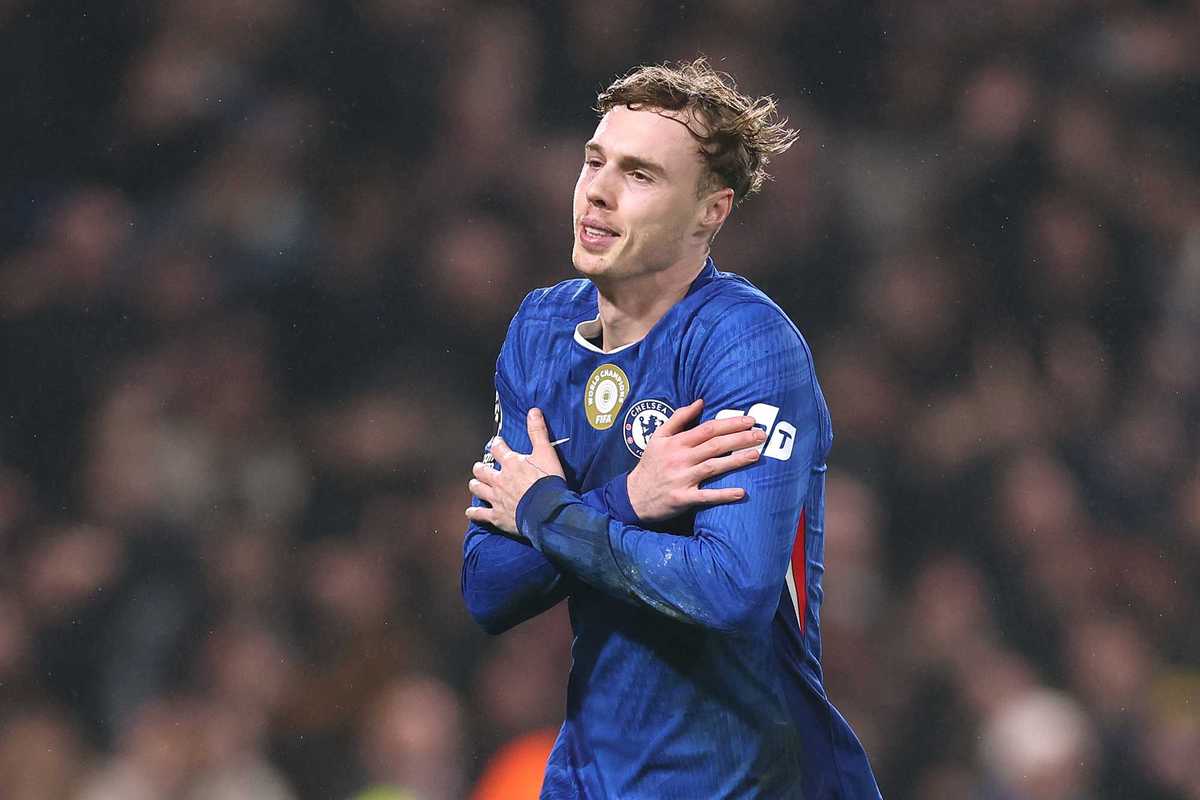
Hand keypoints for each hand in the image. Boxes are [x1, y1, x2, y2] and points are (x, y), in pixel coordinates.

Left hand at [465, 408, 565, 534]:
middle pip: (482, 470)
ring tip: (476, 483)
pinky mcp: (497, 516)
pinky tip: (471, 512)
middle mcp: (499, 479)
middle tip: (481, 467)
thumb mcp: (546, 453)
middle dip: (480, 467)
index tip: (496, 443)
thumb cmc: (547, 481)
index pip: (497, 448)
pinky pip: (480, 514)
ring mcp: (496, 498)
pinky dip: (474, 512)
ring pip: (478, 488)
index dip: (496, 444)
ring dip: (476, 485)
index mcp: (511, 463)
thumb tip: (533, 411)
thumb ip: (538, 432)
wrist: (547, 510)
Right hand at [627, 399, 763, 521]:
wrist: (633, 496)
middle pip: (715, 445)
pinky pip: (706, 496)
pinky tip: (741, 492)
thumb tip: (700, 401)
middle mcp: (680, 458)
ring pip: (713, 466)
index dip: (730, 423)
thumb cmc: (650, 465)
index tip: (750, 420)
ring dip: (736, 461)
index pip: (708, 428)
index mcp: (676, 442)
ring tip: (756, 455)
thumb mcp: (658, 437)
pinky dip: (723, 494)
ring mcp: (682, 479)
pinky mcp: (682, 498)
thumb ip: (678, 418)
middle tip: (762, 435)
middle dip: (740, 438)